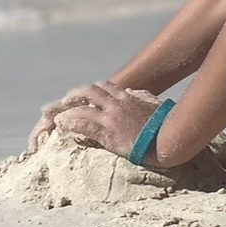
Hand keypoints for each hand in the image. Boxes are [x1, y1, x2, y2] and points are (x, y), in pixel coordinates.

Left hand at [45, 82, 169, 164]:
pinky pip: (83, 127)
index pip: (106, 86)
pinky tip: (62, 129)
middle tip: (65, 102)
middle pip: (89, 92)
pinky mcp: (108, 133)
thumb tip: (133, 92)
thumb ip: (142, 97)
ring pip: (82, 109)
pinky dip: (70, 126)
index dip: (92, 90)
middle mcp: (117, 104)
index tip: (83, 95)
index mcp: (128, 97)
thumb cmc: (165, 124)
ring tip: (57, 119)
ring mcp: (111, 118)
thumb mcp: (153, 105)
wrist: (168, 140)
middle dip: (74, 95)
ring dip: (68, 112)